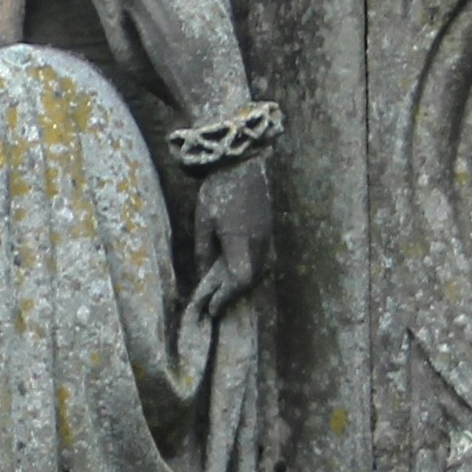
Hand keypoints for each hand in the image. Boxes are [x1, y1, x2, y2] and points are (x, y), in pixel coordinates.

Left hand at [181, 153, 271, 330]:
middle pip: (251, 280)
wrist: (242, 163)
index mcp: (241, 242)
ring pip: (259, 270)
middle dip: (233, 293)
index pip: (240, 281)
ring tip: (223, 287)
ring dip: (242, 282)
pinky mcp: (269, 229)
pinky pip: (262, 258)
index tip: (212, 308)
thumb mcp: (202, 222)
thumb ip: (203, 251)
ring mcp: (267, 235)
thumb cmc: (218, 190)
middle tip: (214, 301)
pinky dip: (250, 268)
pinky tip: (236, 267)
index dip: (226, 298)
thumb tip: (203, 275)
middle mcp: (259, 242)